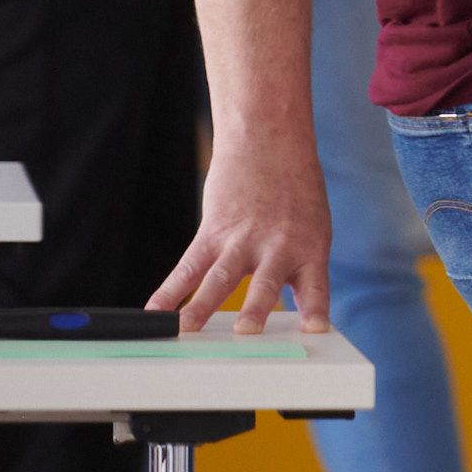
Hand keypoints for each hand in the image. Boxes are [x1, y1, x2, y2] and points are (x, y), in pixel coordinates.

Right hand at [148, 136, 331, 333]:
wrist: (270, 139)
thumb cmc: (295, 189)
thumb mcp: (311, 225)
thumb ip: (300, 266)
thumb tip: (293, 313)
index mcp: (310, 248)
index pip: (316, 286)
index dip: (316, 310)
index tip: (315, 332)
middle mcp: (277, 247)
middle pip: (265, 284)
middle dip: (255, 309)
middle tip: (246, 332)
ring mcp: (243, 240)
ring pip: (220, 278)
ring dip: (202, 306)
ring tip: (186, 331)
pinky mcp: (213, 232)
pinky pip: (188, 268)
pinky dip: (169, 292)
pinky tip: (154, 312)